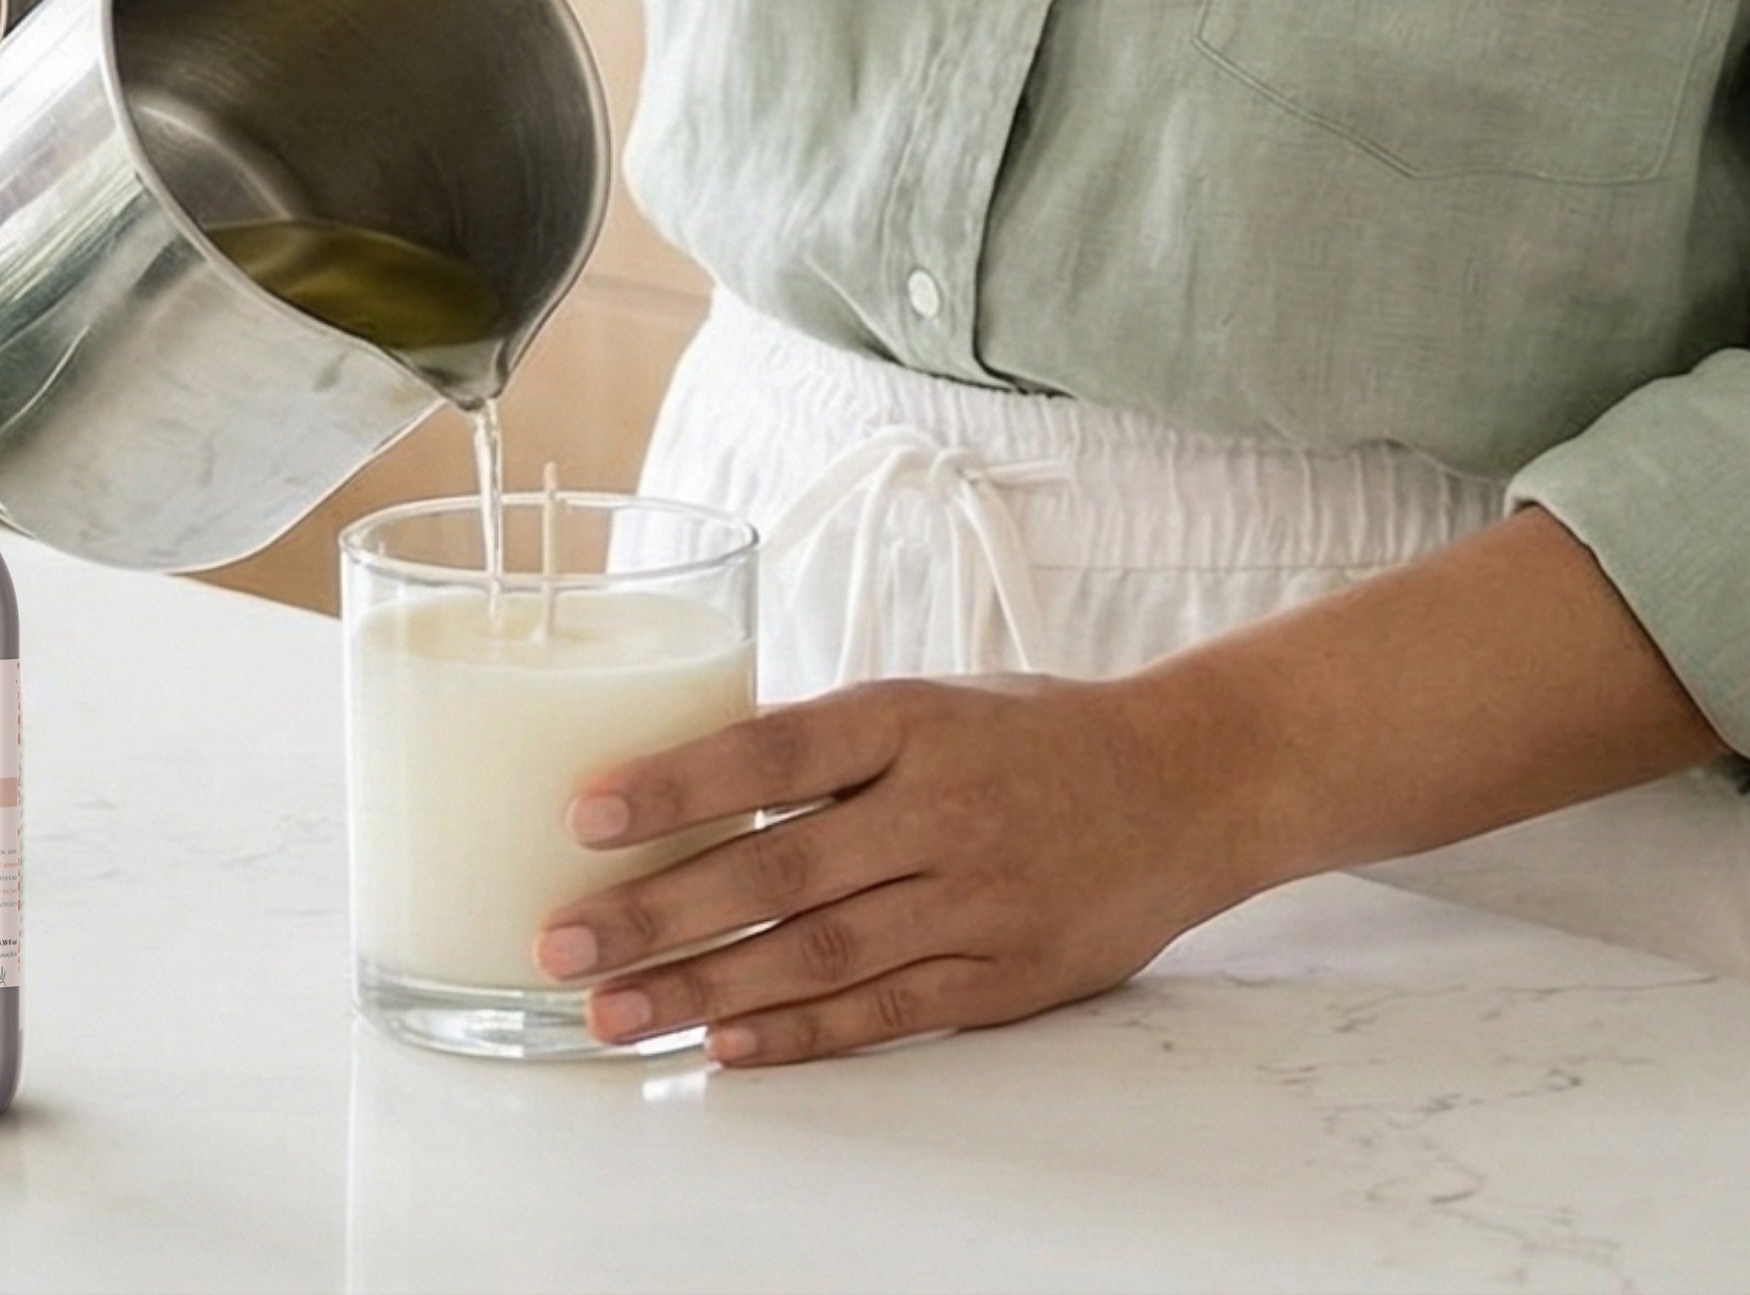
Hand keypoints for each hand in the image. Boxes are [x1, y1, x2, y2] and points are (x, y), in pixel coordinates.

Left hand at [532, 671, 1249, 1068]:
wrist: (1186, 784)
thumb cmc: (1033, 731)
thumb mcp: (930, 701)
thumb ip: (827, 744)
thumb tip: (687, 773)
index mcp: (912, 717)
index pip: (775, 747)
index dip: (677, 782)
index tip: (585, 814)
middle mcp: (940, 807)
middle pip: (780, 866)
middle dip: (660, 912)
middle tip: (563, 946)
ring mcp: (975, 899)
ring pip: (820, 954)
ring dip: (705, 991)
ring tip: (613, 1016)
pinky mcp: (1003, 979)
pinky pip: (886, 1014)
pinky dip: (801, 1035)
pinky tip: (725, 1047)